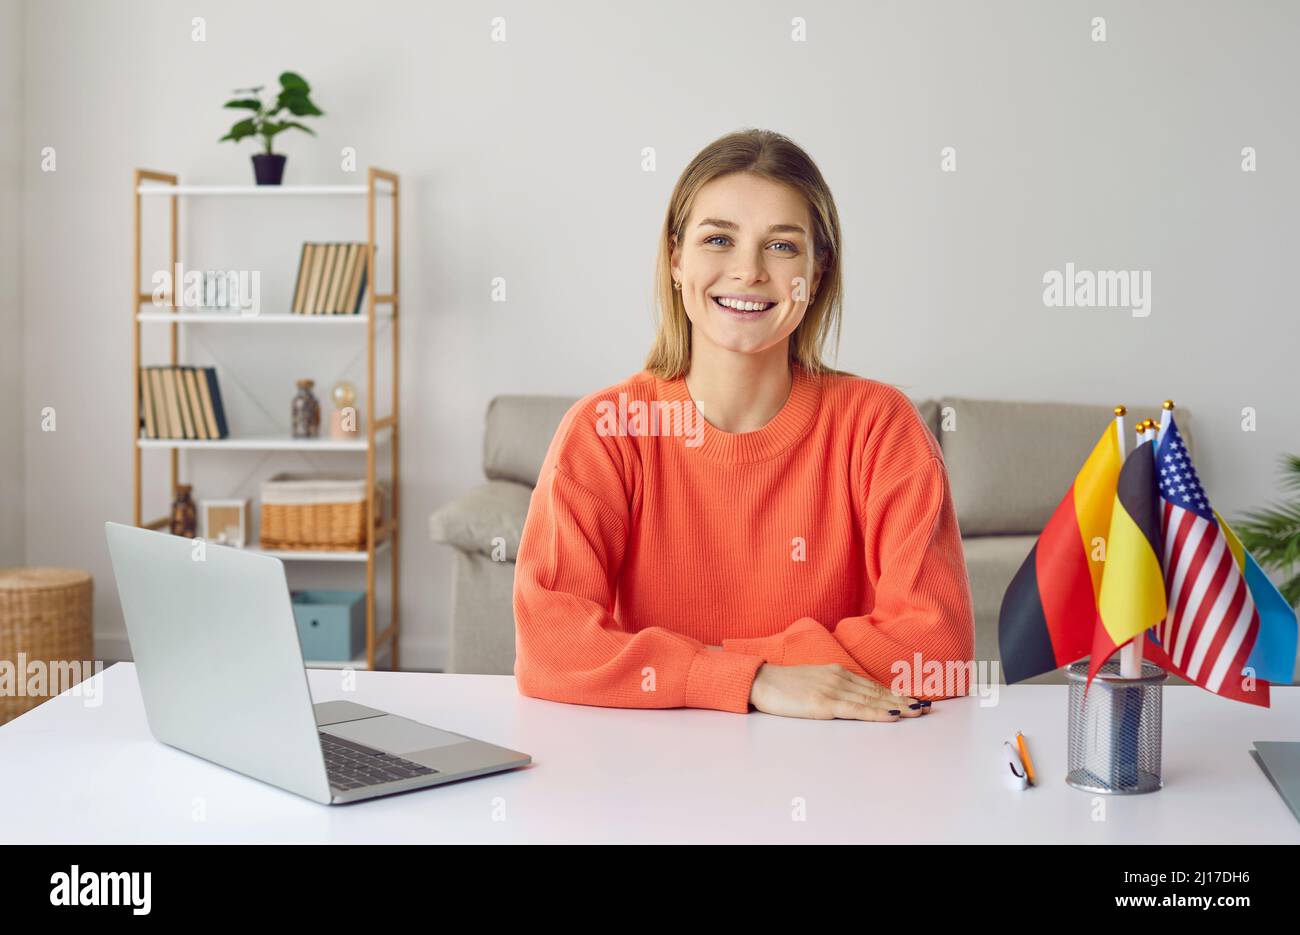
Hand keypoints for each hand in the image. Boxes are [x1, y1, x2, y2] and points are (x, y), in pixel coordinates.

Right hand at [749, 663, 928, 720]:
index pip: (872, 686)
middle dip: (904, 700)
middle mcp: (839, 678)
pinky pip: (857, 710)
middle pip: (878, 692)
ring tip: (918, 711)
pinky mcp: (824, 704)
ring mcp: (833, 690)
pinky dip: (878, 713)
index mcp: (837, 672)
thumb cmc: (783, 685)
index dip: (896, 693)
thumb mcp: (813, 681)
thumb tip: (851, 698)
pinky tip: (893, 715)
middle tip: (927, 707)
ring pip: (873, 701)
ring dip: (898, 706)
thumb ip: (832, 687)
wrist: (760, 681)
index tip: (915, 699)